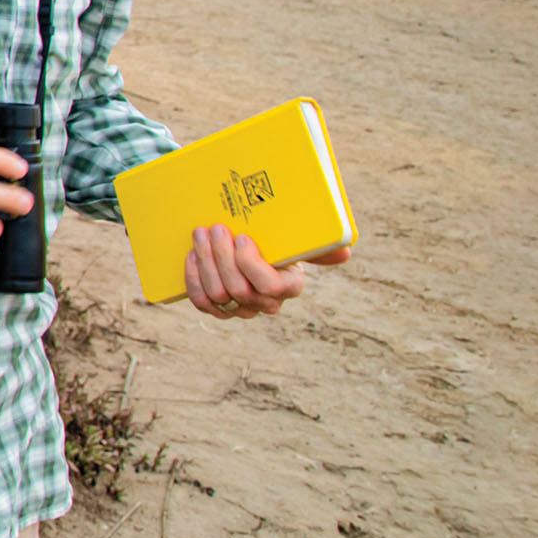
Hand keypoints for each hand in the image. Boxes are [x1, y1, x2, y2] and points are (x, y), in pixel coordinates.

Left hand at [184, 226, 349, 319]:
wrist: (250, 250)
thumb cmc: (276, 243)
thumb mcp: (297, 241)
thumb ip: (319, 246)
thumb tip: (345, 252)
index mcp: (290, 286)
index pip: (272, 287)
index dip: (251, 264)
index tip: (242, 237)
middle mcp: (267, 303)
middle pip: (238, 289)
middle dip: (221, 255)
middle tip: (214, 228)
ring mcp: (241, 309)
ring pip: (218, 294)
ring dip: (205, 261)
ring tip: (201, 235)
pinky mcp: (219, 309)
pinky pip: (202, 302)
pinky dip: (193, 277)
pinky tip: (192, 256)